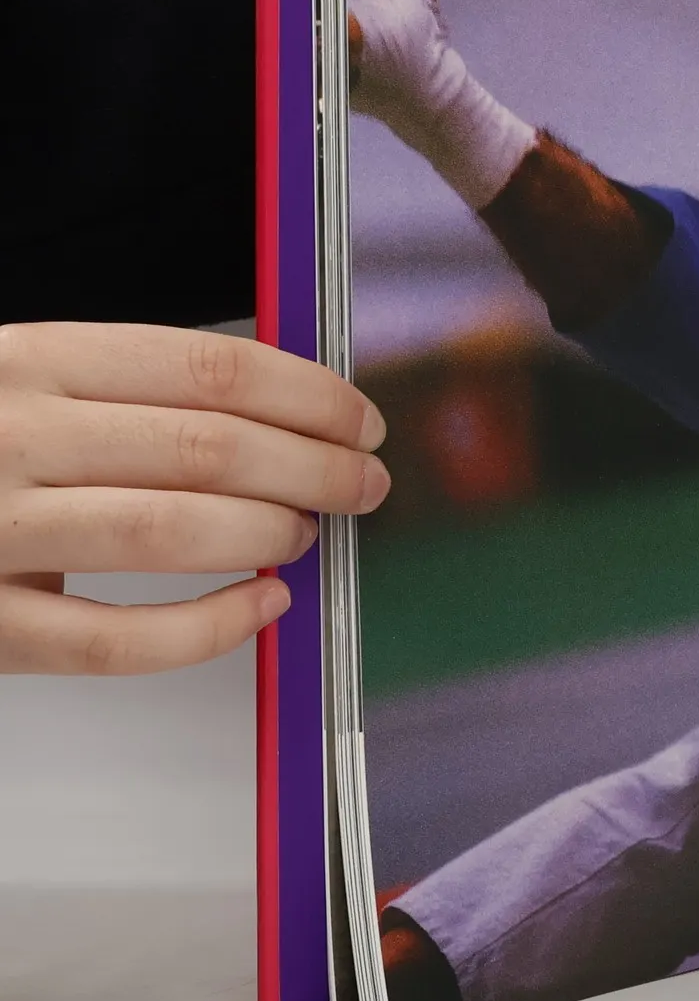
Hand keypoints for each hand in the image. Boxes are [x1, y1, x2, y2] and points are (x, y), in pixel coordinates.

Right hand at [0, 322, 388, 675]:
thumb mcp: (22, 381)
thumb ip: (131, 391)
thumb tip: (287, 412)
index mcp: (31, 360)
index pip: (212, 367)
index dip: (309, 396)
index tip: (358, 421)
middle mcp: (10, 437)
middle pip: (209, 447)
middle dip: (314, 469)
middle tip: (362, 485)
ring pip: (172, 532)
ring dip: (269, 533)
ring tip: (307, 534)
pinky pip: (114, 640)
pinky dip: (207, 628)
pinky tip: (259, 606)